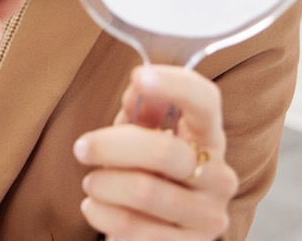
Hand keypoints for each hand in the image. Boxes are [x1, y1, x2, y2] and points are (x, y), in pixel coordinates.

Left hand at [73, 65, 238, 240]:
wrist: (154, 231)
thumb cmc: (146, 172)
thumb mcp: (142, 136)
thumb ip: (141, 112)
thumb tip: (138, 89)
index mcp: (209, 137)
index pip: (206, 102)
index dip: (175, 85)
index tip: (138, 76)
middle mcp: (220, 177)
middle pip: (164, 150)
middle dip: (111, 146)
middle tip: (81, 148)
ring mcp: (209, 217)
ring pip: (145, 191)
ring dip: (103, 184)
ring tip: (92, 183)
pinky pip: (134, 229)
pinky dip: (102, 215)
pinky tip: (95, 208)